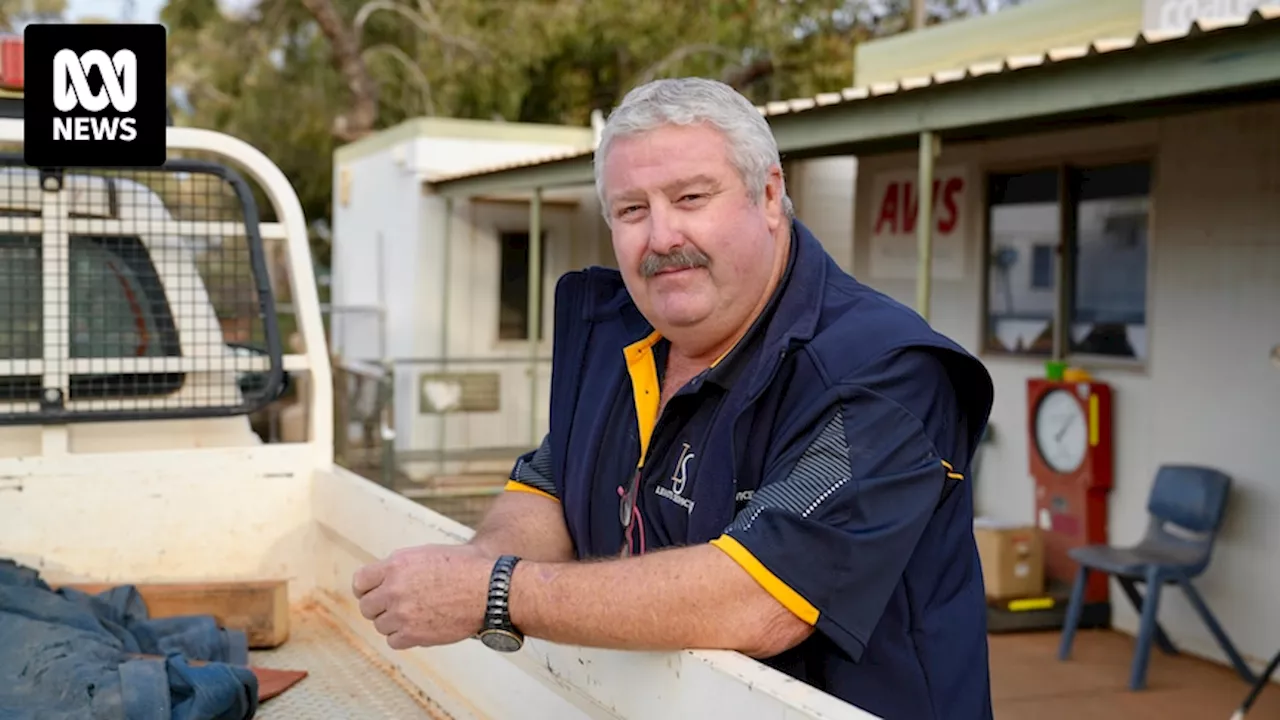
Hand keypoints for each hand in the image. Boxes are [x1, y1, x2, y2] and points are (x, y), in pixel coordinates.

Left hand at [352, 544, 491, 649]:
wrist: (489, 590)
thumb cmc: (467, 567)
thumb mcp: (429, 553)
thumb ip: (403, 564)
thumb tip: (387, 573)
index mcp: (396, 564)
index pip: (360, 581)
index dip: (366, 588)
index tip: (374, 593)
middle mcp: (393, 589)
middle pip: (366, 606)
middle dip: (379, 607)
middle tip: (396, 607)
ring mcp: (402, 613)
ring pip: (380, 625)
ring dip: (393, 623)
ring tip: (414, 616)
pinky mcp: (413, 634)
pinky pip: (393, 641)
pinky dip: (403, 637)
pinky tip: (419, 628)